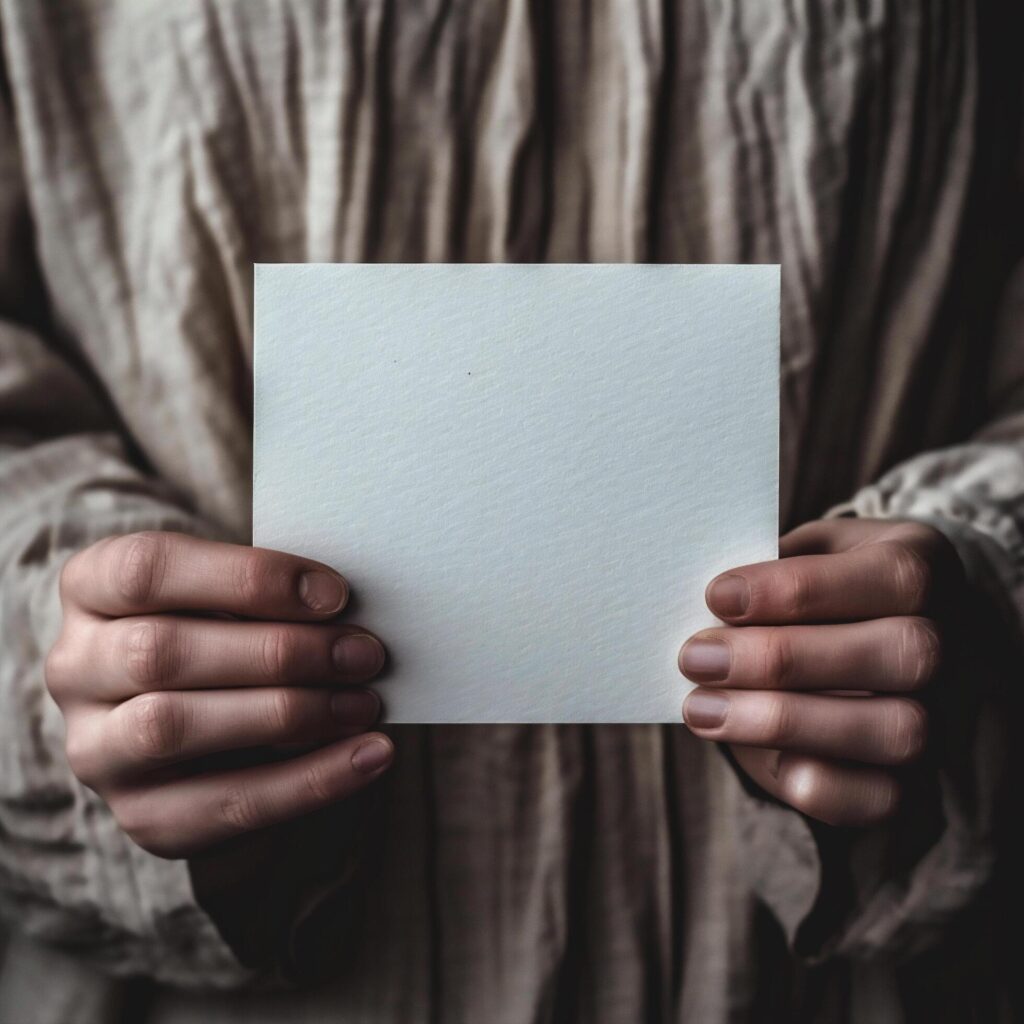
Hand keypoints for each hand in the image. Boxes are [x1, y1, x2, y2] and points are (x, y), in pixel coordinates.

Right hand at [46, 531, 391, 857]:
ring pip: (172, 728)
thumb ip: (269, 594)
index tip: (333, 594)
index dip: (247, 579)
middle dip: (278, 653)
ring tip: (364, 703)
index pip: (148, 569)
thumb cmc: (228, 628)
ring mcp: (96, 748)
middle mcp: (74, 667)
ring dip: (288, 713)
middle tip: (363, 653)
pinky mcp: (140, 815)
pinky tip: (369, 755)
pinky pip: (223, 805)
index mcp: (91, 586)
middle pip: (160, 653)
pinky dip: (309, 782)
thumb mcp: (233, 593)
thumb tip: (344, 612)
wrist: (204, 718)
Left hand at [679, 518, 960, 826]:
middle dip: (784, 658)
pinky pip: (882, 798)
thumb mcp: (794, 554)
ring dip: (783, 721)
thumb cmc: (807, 588)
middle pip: (903, 653)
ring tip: (701, 708)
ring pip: (897, 730)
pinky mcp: (916, 782)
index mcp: (922, 567)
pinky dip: (816, 783)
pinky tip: (755, 755)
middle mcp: (951, 643)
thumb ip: (769, 567)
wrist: (845, 640)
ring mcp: (943, 718)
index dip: (801, 588)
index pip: (892, 576)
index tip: (718, 596)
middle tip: (697, 657)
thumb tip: (711, 602)